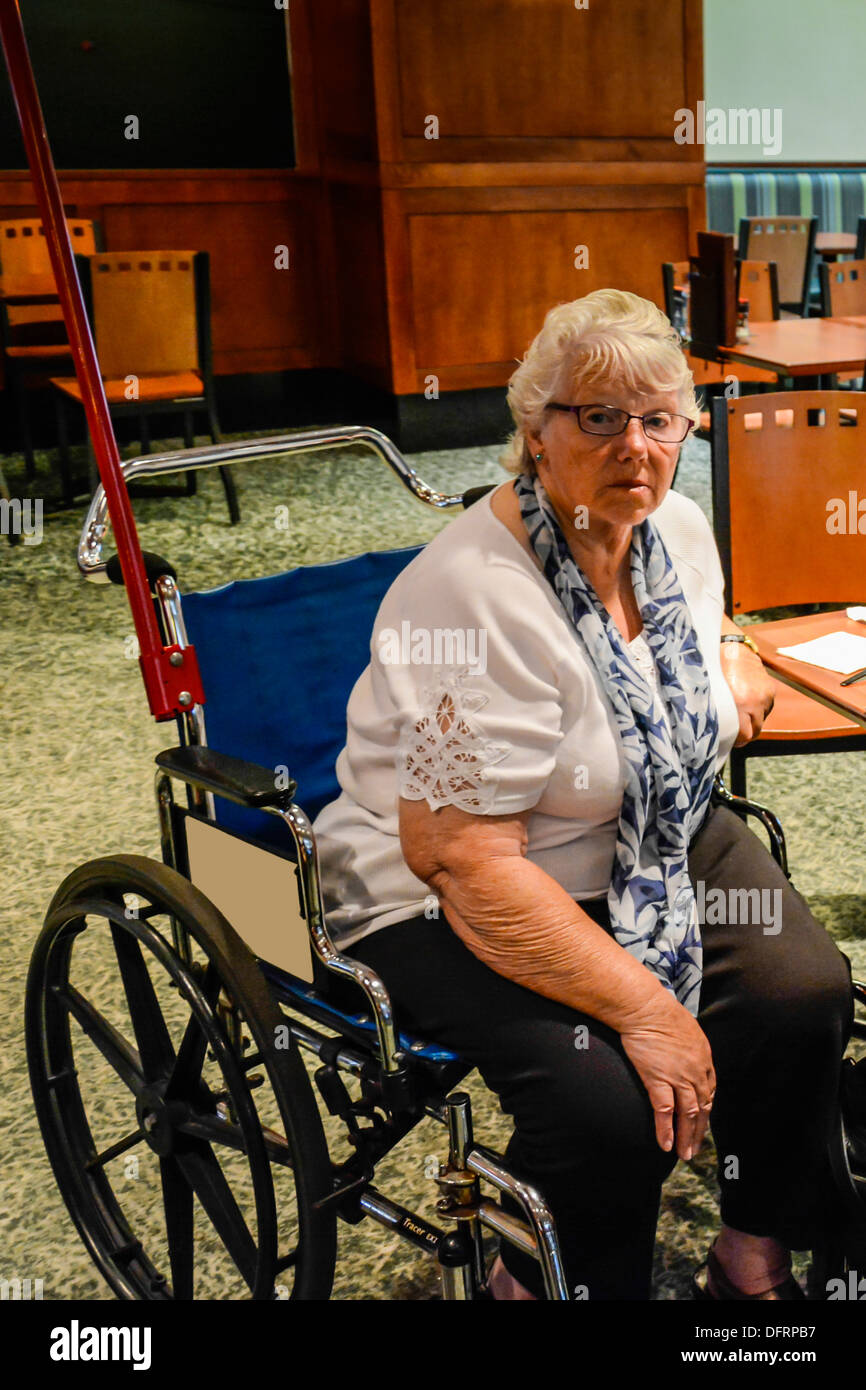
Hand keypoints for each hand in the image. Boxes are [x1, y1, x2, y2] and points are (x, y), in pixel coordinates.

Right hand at [619, 991, 715, 1160]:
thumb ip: (687, 1045)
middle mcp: (696, 1071)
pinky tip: (665, 1145)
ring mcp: (679, 1077)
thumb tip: (681, 1050)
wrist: (645, 1007)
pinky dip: (666, 1130)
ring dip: (686, 1137)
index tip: (701, 1123)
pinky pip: (665, 1112)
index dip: (705, 1110)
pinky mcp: (659, 1080)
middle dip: (699, 1132)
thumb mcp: (685, 1028)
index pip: (709, 1092)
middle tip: (694, 1149)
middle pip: (702, 1108)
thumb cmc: (659, 1012)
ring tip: (684, 1154)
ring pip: (688, 1115)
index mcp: (704, 1059)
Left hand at [720, 642, 775, 745]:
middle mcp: (757, 701)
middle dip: (744, 733)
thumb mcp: (712, 694)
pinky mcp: (771, 689)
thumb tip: (719, 733)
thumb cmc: (713, 669)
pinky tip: (745, 701)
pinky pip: (766, 708)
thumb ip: (719, 714)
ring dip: (751, 721)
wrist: (729, 645)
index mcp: (740, 702)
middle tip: (732, 731)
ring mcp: (766, 695)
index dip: (736, 740)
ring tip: (738, 713)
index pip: (744, 735)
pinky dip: (757, 709)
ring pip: (761, 720)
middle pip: (755, 731)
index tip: (728, 740)